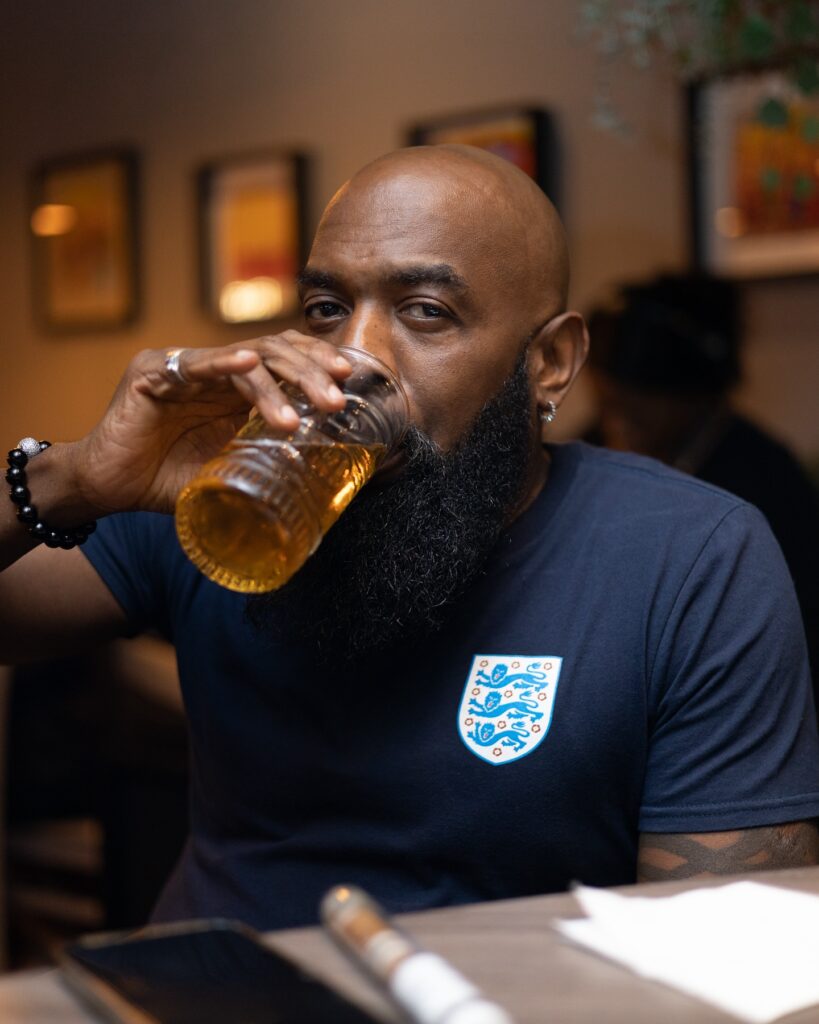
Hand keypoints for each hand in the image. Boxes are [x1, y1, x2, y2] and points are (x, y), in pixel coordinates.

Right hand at [71, 332, 352, 515]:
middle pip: (274, 353)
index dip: (318, 363)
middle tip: (336, 400)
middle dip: (310, 373)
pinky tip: (248, 367)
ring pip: (243, 360)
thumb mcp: (227, 471)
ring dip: (276, 385)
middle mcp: (214, 370)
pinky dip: (221, 364)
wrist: (108, 489)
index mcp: (235, 388)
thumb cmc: (166, 480)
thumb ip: (261, 463)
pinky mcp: (151, 375)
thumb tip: (316, 482)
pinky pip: (192, 365)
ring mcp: (182, 367)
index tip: (350, 380)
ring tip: (297, 419)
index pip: (285, 358)